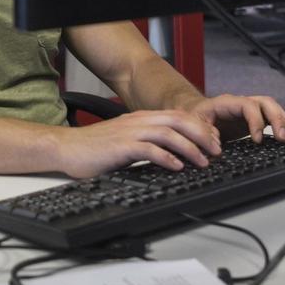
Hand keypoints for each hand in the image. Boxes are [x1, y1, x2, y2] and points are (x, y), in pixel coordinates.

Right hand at [52, 108, 223, 178]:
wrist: (68, 149)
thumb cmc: (96, 148)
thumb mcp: (127, 141)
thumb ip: (148, 142)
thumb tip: (174, 154)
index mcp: (142, 118)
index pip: (179, 116)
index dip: (201, 127)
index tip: (214, 141)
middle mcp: (138, 121)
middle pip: (179, 120)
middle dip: (202, 135)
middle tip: (217, 151)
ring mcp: (130, 132)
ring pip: (169, 134)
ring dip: (190, 148)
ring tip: (203, 162)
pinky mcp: (121, 147)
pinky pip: (150, 149)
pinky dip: (167, 158)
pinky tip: (177, 168)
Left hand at [184, 92, 284, 145]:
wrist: (192, 116)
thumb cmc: (191, 119)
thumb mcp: (191, 125)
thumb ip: (202, 132)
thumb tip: (215, 143)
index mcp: (226, 103)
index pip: (247, 106)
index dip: (255, 121)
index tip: (257, 140)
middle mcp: (240, 103)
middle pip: (265, 103)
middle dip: (277, 119)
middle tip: (283, 138)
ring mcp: (249, 110)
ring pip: (272, 109)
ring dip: (284, 121)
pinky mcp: (255, 119)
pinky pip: (273, 117)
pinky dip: (284, 124)